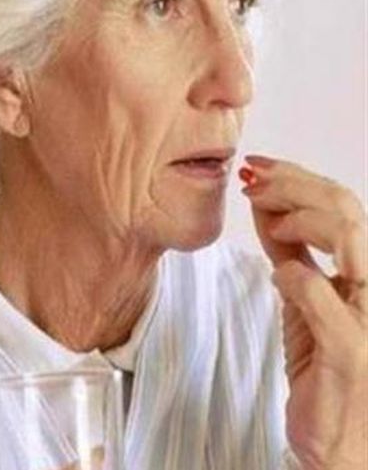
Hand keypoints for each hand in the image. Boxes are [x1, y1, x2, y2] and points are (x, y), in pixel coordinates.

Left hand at [239, 154, 367, 469]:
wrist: (341, 441)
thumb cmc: (323, 371)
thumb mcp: (300, 300)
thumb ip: (290, 254)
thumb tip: (267, 207)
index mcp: (361, 273)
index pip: (340, 205)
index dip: (296, 177)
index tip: (255, 166)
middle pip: (345, 209)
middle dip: (292, 184)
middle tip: (252, 182)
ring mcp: (367, 316)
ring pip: (348, 236)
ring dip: (298, 217)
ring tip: (269, 224)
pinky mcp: (350, 349)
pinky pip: (322, 294)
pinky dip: (295, 276)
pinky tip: (279, 277)